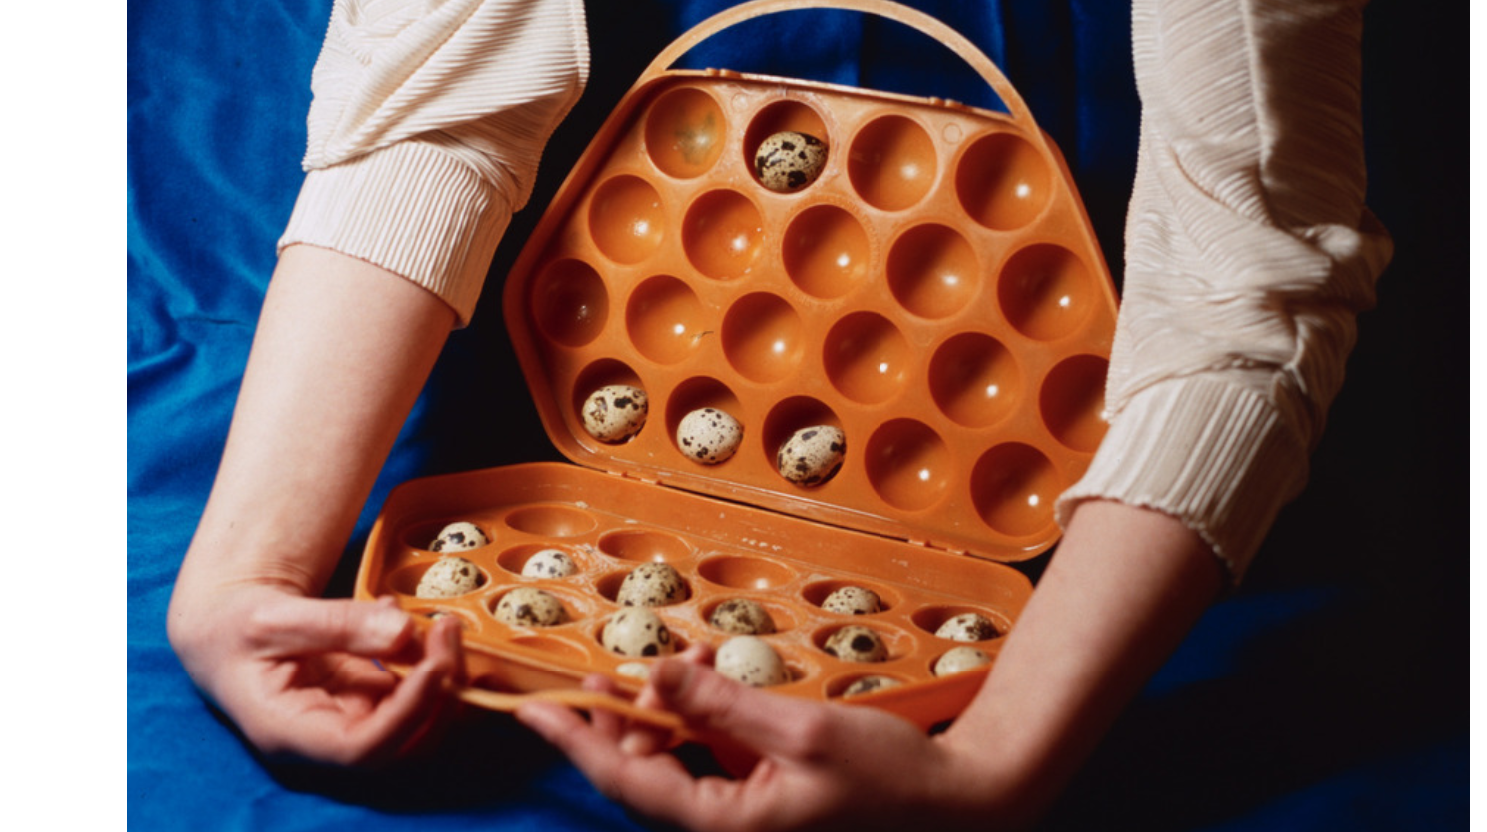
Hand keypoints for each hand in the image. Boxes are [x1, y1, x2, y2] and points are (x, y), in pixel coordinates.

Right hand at [169, 583, 465, 765]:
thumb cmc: (238, 629)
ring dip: (444, 677)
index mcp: (289, 731)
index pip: (361, 747)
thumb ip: (337, 623)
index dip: (406, 713)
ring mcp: (351, 722)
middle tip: (447, 630)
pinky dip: (428, 660)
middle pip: (403, 744)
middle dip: (439, 694)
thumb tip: (404, 630)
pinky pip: (413, 694)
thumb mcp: (274, 617)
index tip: (431, 665)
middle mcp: (326, 738)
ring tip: (442, 624)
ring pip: (419, 722)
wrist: (229, 631)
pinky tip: (412, 621)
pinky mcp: (368, 702)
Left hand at [517, 655, 1023, 831]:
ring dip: (654, 719)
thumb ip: (721, 702)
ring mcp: (742, 817)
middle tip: (592, 676)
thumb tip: (652, 675)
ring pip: (668, 767)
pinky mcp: (760, 800)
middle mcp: (725, 828)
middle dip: (614, 723)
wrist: (954, 801)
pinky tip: (694, 687)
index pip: (625, 780)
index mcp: (725, 826)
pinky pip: (703, 764)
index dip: (574, 741)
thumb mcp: (800, 730)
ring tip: (654, 671)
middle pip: (639, 776)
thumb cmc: (888, 775)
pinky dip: (691, 725)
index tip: (532, 709)